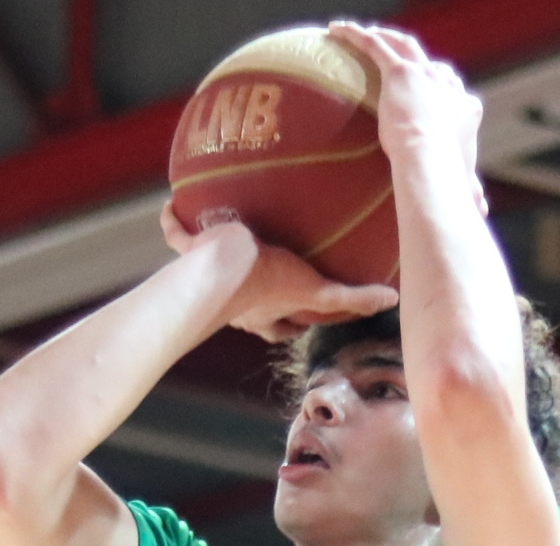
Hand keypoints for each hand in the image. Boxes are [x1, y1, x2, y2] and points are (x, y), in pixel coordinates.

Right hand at [161, 208, 396, 342]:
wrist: (224, 270)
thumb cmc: (268, 285)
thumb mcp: (317, 293)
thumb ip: (350, 298)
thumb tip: (390, 299)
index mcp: (267, 312)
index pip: (285, 324)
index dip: (296, 321)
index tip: (303, 314)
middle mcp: (239, 300)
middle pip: (249, 304)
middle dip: (255, 299)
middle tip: (265, 275)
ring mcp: (212, 276)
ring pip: (211, 271)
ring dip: (214, 257)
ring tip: (218, 233)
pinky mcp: (193, 252)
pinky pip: (178, 236)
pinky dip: (173, 223)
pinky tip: (170, 206)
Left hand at [327, 21, 484, 181]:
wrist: (429, 161)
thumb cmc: (446, 176)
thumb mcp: (461, 180)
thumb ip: (469, 191)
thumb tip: (482, 212)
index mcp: (464, 109)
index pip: (456, 93)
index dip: (445, 92)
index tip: (435, 96)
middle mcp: (447, 86)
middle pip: (435, 67)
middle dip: (421, 62)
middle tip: (404, 62)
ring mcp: (423, 76)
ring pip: (406, 46)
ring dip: (390, 37)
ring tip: (373, 34)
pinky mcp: (399, 73)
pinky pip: (375, 48)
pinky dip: (356, 36)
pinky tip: (337, 30)